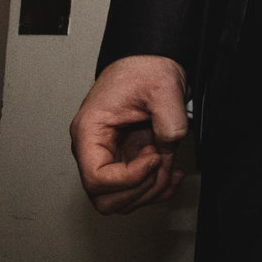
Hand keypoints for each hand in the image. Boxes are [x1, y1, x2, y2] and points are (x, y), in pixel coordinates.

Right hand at [70, 54, 189, 212]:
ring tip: (168, 165)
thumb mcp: (162, 87)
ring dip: (149, 191)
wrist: (148, 60)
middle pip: (104, 198)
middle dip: (139, 189)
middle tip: (160, 163)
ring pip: (120, 200)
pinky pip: (134, 190)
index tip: (154, 156)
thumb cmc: (143, 69)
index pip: (96, 179)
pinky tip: (172, 174)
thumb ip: (169, 119)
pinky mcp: (126, 159)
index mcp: (90, 131)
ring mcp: (110, 156)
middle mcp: (94, 149)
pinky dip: (156, 189)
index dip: (130, 177)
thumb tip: (169, 145)